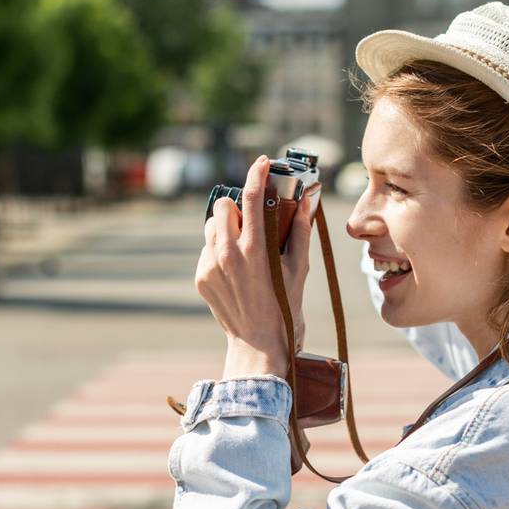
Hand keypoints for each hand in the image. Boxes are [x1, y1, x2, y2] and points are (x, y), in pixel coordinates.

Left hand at [195, 155, 316, 379]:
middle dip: (235, 206)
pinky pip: (207, 251)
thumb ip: (301, 230)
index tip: (262, 163)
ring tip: (243, 246)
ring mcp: (210, 267)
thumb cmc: (285, 306)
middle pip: (222, 207)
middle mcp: (227, 254)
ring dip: (225, 228)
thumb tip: (308, 200)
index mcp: (255, 249)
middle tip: (250, 218)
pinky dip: (219, 251)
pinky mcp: (201, 278)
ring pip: (211, 227)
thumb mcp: (299, 268)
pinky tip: (235, 269)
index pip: (250, 196)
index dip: (256, 173)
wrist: (259, 345)